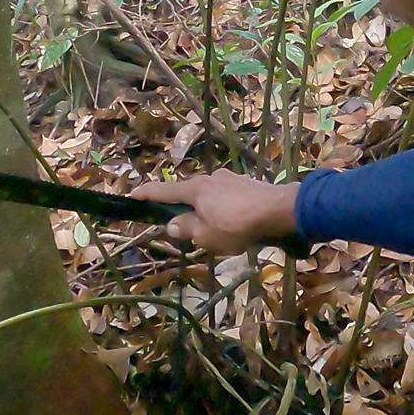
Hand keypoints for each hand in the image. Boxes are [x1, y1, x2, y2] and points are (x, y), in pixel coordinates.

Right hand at [130, 170, 299, 254]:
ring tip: (218, 233)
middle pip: (190, 194)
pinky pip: (229, 200)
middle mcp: (211, 178)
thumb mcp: (206, 236)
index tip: (132, 194)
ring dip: (209, 213)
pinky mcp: (249, 185)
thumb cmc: (238, 225)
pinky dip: (226, 212)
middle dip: (185, 211)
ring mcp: (232, 179)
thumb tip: (173, 224)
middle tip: (187, 230)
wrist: (280, 211)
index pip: (164, 190)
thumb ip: (187, 229)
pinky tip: (237, 226)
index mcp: (196, 189)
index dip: (147, 193)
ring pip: (211, 198)